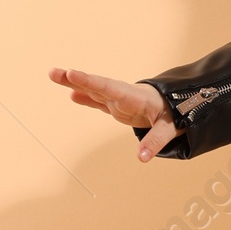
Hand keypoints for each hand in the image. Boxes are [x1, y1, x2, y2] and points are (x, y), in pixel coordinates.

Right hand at [49, 67, 178, 159]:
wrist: (177, 106)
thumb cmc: (175, 113)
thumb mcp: (169, 128)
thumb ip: (156, 141)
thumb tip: (142, 157)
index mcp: (135, 97)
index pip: (110, 88)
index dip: (92, 82)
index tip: (74, 74)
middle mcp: (123, 95)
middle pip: (97, 86)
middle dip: (77, 79)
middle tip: (55, 72)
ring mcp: (118, 100)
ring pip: (93, 91)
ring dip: (74, 84)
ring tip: (54, 74)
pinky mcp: (117, 106)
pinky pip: (98, 101)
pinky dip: (85, 97)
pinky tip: (71, 93)